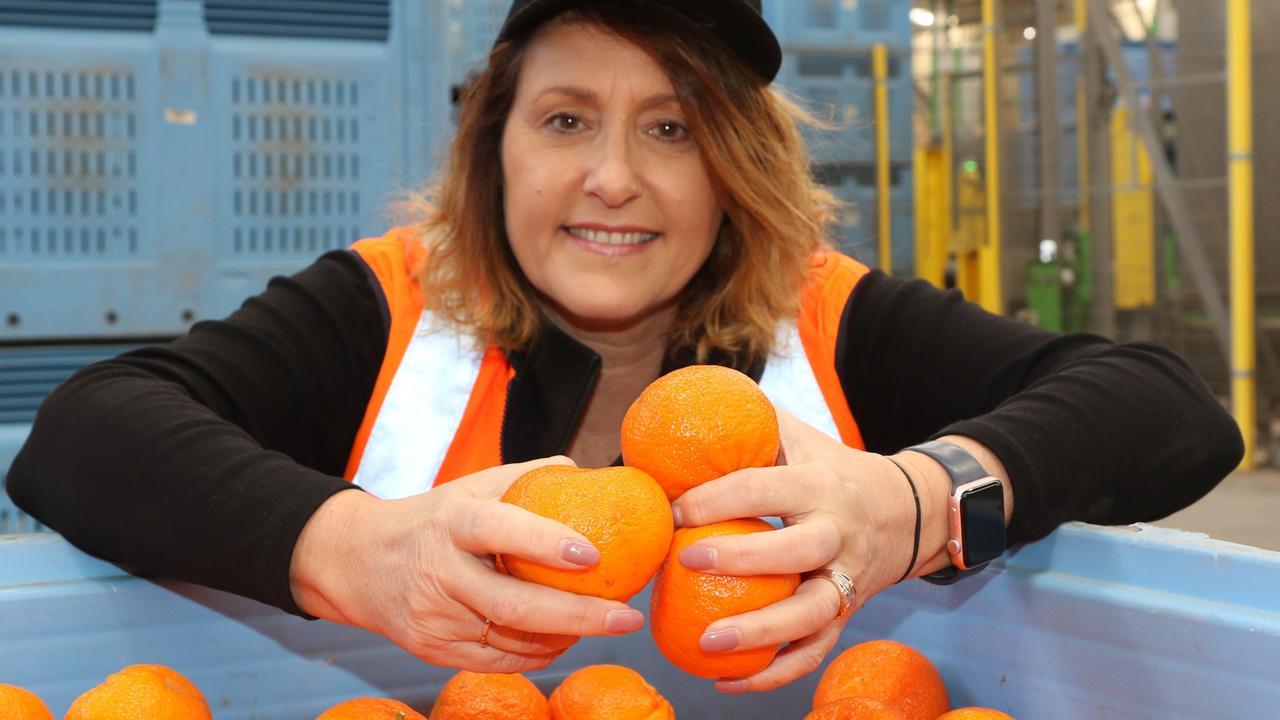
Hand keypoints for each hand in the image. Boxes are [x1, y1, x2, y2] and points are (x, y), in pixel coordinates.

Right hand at [290, 456, 646, 672]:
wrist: (357, 562)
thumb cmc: (433, 518)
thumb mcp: (470, 487)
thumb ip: (527, 478)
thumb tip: (587, 473)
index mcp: (451, 522)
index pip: (498, 530)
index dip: (545, 543)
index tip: (594, 553)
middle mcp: (440, 572)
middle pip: (514, 605)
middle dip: (580, 615)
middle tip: (628, 615)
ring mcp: (434, 617)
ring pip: (514, 639)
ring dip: (568, 635)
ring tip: (608, 622)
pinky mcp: (433, 650)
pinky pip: (500, 661)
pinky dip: (541, 652)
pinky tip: (567, 637)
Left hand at [669, 409, 920, 691]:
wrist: (909, 510)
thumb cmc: (830, 468)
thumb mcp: (800, 437)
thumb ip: (751, 423)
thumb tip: (682, 411)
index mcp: (820, 484)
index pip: (765, 488)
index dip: (717, 497)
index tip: (672, 509)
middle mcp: (838, 533)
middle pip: (797, 549)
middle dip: (742, 557)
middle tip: (685, 558)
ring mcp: (846, 578)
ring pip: (811, 613)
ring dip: (761, 632)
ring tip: (705, 644)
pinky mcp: (847, 614)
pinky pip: (815, 651)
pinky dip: (774, 673)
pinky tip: (725, 682)